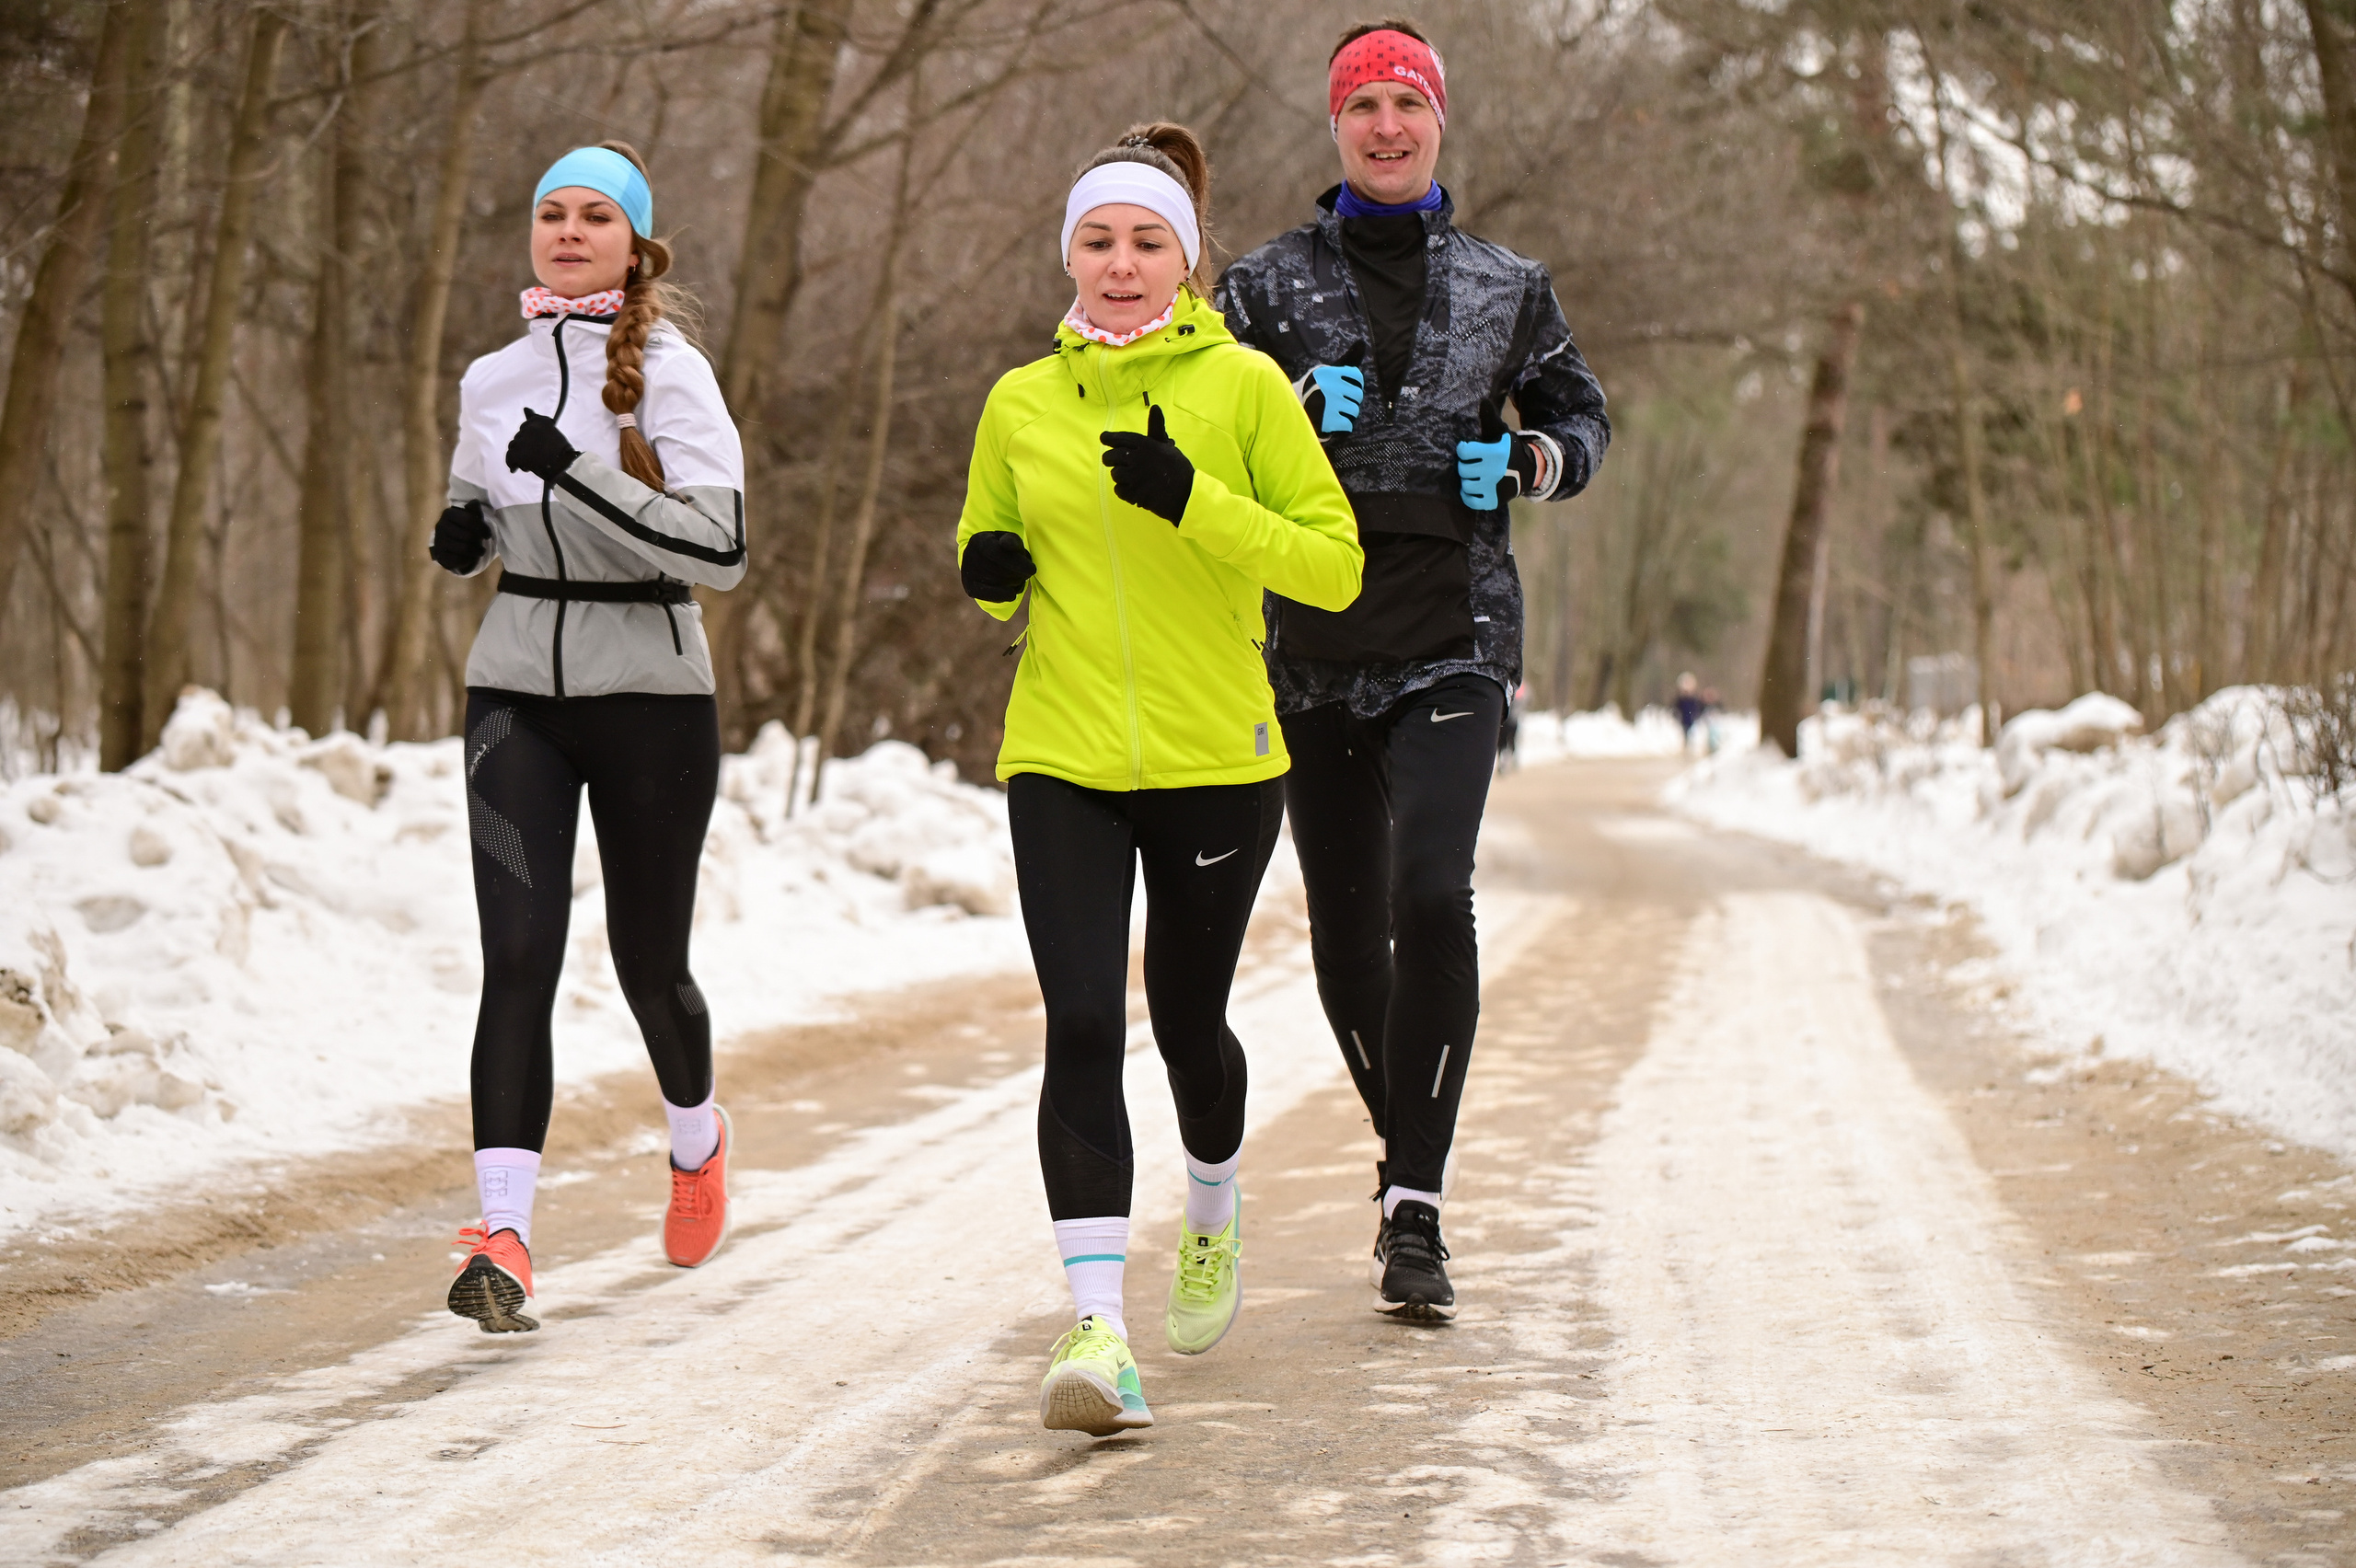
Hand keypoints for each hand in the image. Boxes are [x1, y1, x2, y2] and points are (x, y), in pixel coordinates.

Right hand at [429, 500, 490, 573]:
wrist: (446, 543)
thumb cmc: (461, 527)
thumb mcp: (468, 516)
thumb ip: (473, 510)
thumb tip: (476, 502)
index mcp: (448, 514)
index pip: (469, 520)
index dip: (482, 528)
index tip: (488, 534)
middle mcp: (440, 526)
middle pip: (467, 536)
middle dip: (479, 541)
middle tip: (483, 545)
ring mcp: (439, 541)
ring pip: (463, 549)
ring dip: (476, 551)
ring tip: (480, 551)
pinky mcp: (440, 555)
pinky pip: (457, 559)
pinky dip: (467, 560)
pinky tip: (471, 557)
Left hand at [505, 408, 577, 480]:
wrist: (563, 467)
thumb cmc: (562, 452)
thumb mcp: (552, 432)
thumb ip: (537, 419)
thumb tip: (525, 408)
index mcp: (540, 421)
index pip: (528, 422)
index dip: (531, 435)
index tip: (537, 442)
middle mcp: (529, 428)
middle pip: (520, 436)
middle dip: (526, 446)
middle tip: (538, 456)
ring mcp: (522, 440)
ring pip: (514, 446)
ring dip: (520, 454)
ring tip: (532, 463)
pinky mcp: (517, 452)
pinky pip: (509, 457)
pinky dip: (512, 463)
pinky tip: (516, 468)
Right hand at [960, 530, 1035, 602]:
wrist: (981, 558)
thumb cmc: (1000, 547)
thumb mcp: (1007, 539)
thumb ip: (1012, 541)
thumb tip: (1007, 544)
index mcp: (979, 541)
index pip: (998, 554)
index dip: (1017, 563)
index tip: (1032, 570)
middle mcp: (970, 557)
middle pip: (1001, 571)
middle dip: (1019, 574)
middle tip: (1026, 573)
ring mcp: (968, 574)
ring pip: (999, 584)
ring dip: (1015, 584)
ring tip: (1018, 578)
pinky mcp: (971, 588)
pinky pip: (992, 596)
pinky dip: (1006, 595)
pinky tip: (1012, 591)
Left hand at [1100, 403, 1193, 524]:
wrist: (1186, 493)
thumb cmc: (1177, 468)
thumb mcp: (1166, 445)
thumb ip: (1156, 428)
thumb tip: (1155, 407)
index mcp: (1146, 444)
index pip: (1121, 438)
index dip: (1110, 438)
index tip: (1103, 438)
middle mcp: (1137, 458)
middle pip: (1110, 457)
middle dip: (1110, 460)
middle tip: (1116, 463)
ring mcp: (1134, 476)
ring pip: (1114, 474)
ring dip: (1121, 477)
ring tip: (1133, 478)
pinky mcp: (1134, 493)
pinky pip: (1118, 490)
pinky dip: (1124, 491)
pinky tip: (1135, 490)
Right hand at [1294, 363, 1363, 433]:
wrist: (1288, 409)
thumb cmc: (1308, 390)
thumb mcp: (1320, 372)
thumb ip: (1339, 365)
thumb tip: (1360, 346)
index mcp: (1329, 373)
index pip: (1356, 376)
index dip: (1356, 384)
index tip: (1350, 388)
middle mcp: (1332, 387)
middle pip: (1357, 395)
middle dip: (1352, 400)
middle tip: (1342, 403)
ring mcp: (1331, 404)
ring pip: (1354, 410)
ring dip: (1348, 413)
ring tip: (1338, 413)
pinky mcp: (1329, 421)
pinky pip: (1347, 425)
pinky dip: (1343, 426)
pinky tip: (1335, 423)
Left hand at [1455, 416, 1541, 510]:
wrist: (1528, 470)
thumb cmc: (1510, 449)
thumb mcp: (1501, 432)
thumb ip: (1490, 418)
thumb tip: (1483, 400)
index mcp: (1494, 452)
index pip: (1464, 451)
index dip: (1464, 449)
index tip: (1468, 449)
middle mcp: (1493, 471)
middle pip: (1463, 469)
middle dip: (1465, 465)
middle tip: (1471, 463)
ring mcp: (1493, 487)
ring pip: (1466, 485)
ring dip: (1467, 480)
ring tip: (1473, 475)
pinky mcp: (1494, 500)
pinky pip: (1471, 501)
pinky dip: (1468, 496)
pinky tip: (1472, 489)